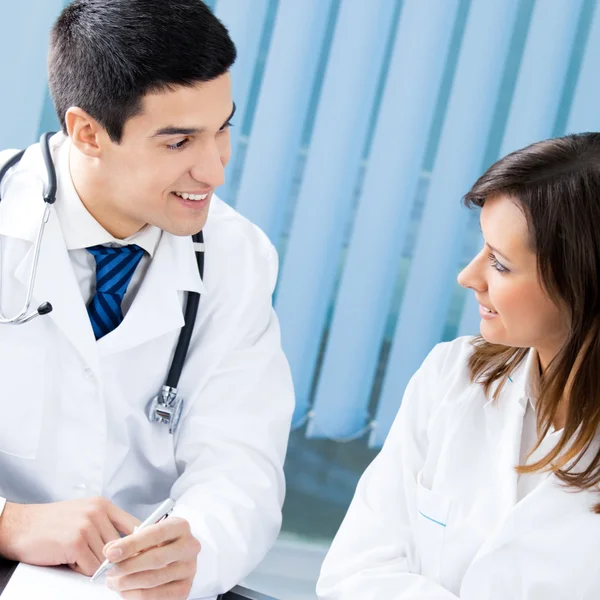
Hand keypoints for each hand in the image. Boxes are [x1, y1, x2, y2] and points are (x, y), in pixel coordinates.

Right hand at [0, 498, 139, 575]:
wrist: (19, 525)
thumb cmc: (51, 523)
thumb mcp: (84, 514)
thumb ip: (106, 525)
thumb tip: (131, 544)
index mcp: (103, 504)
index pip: (135, 525)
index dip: (140, 543)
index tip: (145, 553)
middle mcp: (98, 512)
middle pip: (122, 547)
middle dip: (110, 559)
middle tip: (91, 557)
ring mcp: (87, 526)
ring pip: (106, 560)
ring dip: (92, 565)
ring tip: (75, 555)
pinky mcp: (76, 542)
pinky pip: (91, 569)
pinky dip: (80, 570)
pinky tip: (68, 559)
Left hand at [104, 517, 199, 598]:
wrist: (176, 557)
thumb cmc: (158, 543)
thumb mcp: (146, 535)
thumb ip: (128, 541)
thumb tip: (110, 552)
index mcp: (180, 526)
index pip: (156, 534)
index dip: (131, 544)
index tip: (111, 553)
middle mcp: (190, 546)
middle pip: (156, 559)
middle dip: (127, 567)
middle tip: (109, 572)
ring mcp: (189, 569)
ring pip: (153, 579)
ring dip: (128, 583)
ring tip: (113, 582)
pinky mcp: (185, 589)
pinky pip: (156, 596)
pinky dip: (135, 595)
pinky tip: (125, 591)